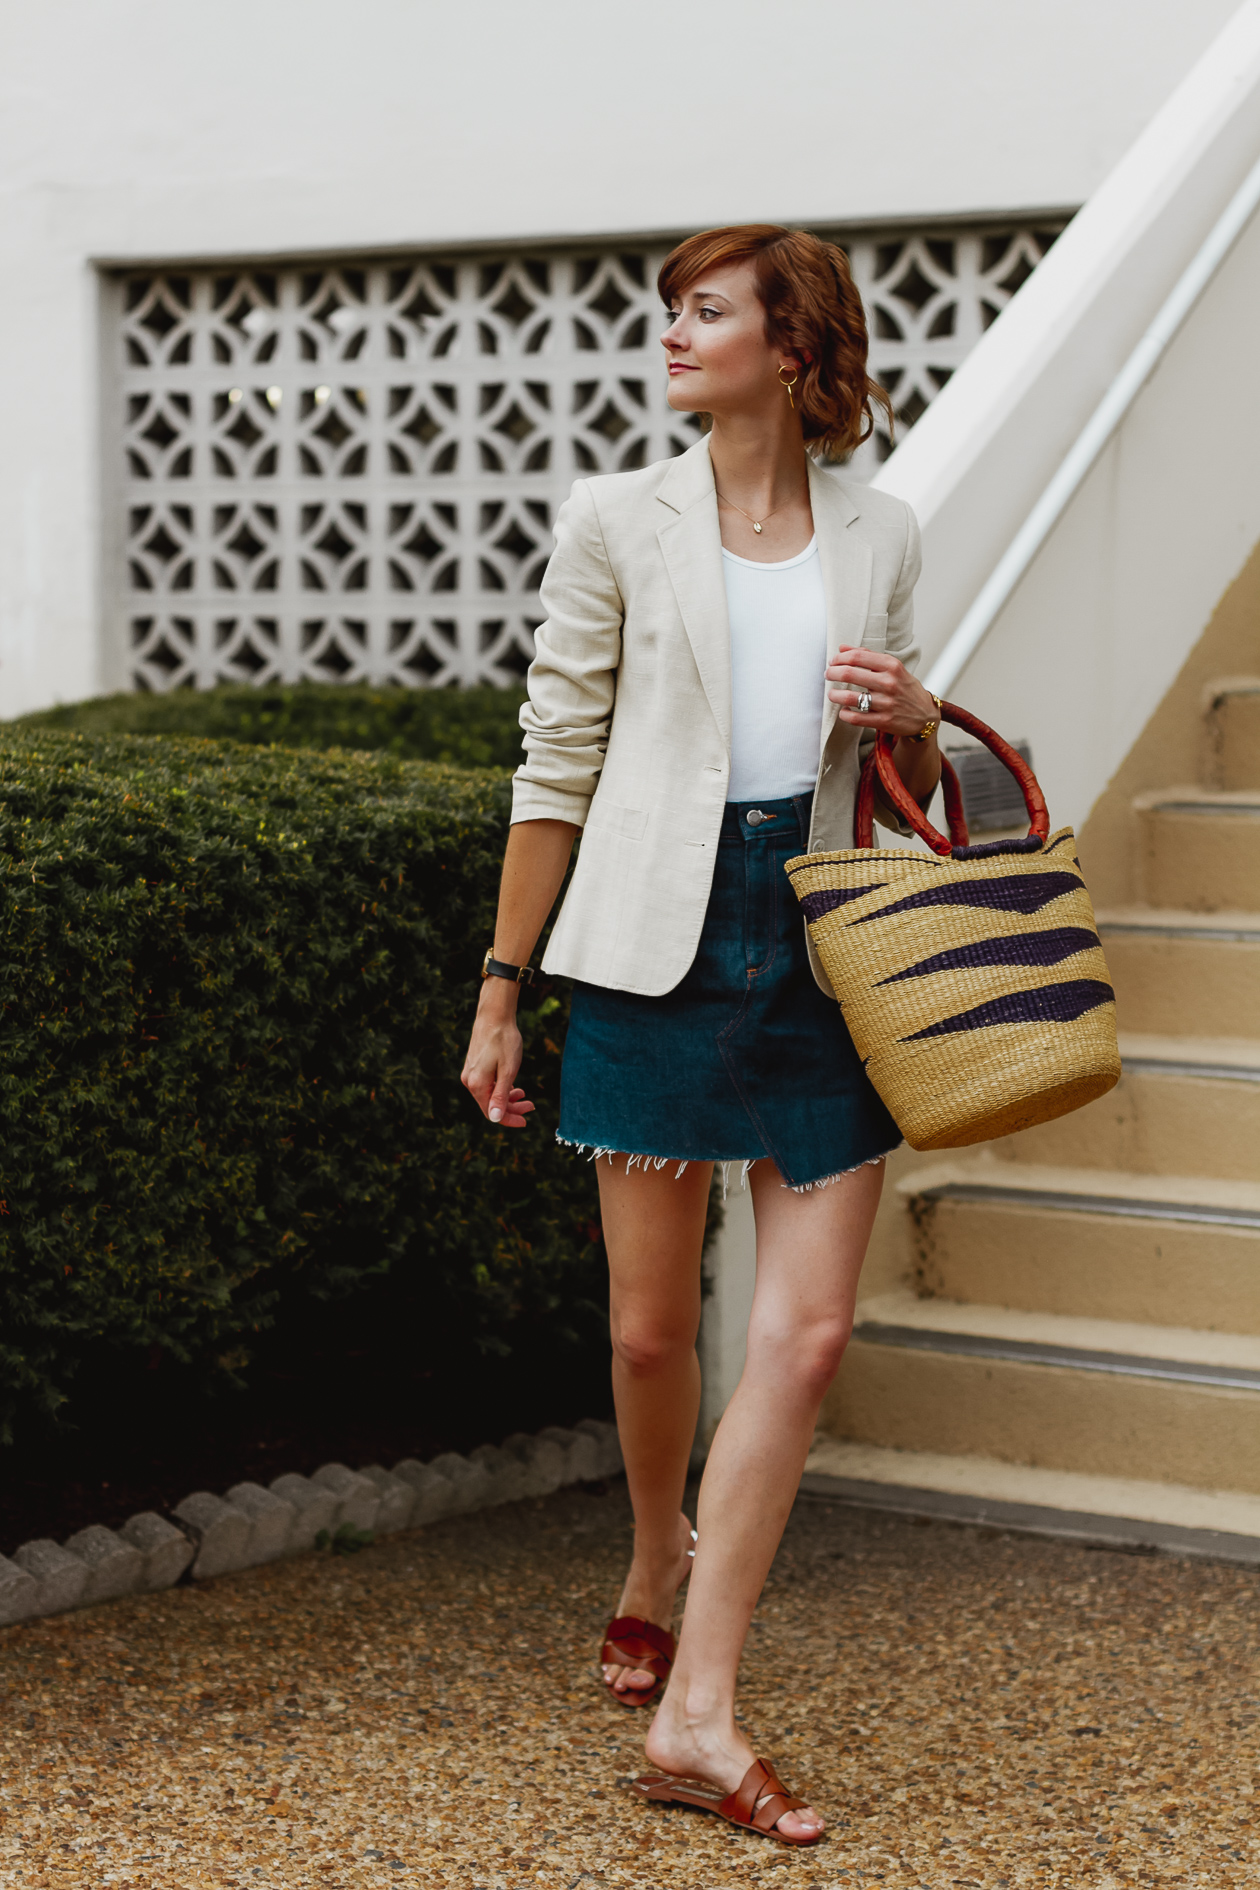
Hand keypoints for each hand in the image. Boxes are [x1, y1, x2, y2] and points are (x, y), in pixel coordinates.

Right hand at [460, 983, 534, 1127]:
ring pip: (489, 1094)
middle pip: (490, 1104)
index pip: (492, 1112)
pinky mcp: (474, 1066)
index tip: (526, 1120)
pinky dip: (501, 1088)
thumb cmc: (504, 1040)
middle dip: (511, 1109)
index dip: (509, 1119)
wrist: (494, 1015)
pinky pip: (487, 1084)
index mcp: (477, 1084)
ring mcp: (470, 1073)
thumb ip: (500, 1096)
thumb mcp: (507, 1071)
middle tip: (531, 1106)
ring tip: (524, 1095)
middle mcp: (470, 1081)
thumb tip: (494, 1119)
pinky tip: (514, 1086)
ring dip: (507, 1098)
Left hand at [826, 646, 936, 738]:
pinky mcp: (884, 721)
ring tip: (831, 694)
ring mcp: (887, 703)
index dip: (839, 658)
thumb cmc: (905, 688)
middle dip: (832, 673)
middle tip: (828, 675)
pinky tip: (844, 711)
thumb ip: (867, 656)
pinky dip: (844, 714)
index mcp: (892, 666)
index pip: (857, 657)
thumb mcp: (893, 668)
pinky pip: (855, 718)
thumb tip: (842, 647)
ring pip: (849, 698)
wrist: (925, 715)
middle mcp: (889, 683)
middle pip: (849, 674)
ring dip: (834, 695)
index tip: (833, 662)